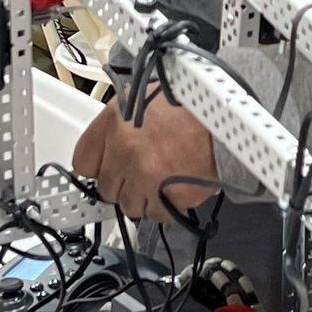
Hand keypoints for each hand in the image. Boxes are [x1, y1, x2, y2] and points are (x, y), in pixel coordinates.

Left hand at [72, 90, 218, 222]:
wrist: (228, 116)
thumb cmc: (188, 104)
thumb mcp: (142, 97)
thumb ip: (118, 125)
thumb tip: (107, 149)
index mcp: (114, 124)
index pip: (83, 163)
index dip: (97, 167)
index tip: (105, 169)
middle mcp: (125, 153)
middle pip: (107, 191)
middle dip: (123, 184)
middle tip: (142, 173)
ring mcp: (147, 178)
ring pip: (131, 207)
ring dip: (144, 198)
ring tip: (162, 179)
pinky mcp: (171, 197)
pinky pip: (159, 215)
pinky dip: (167, 206)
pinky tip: (176, 186)